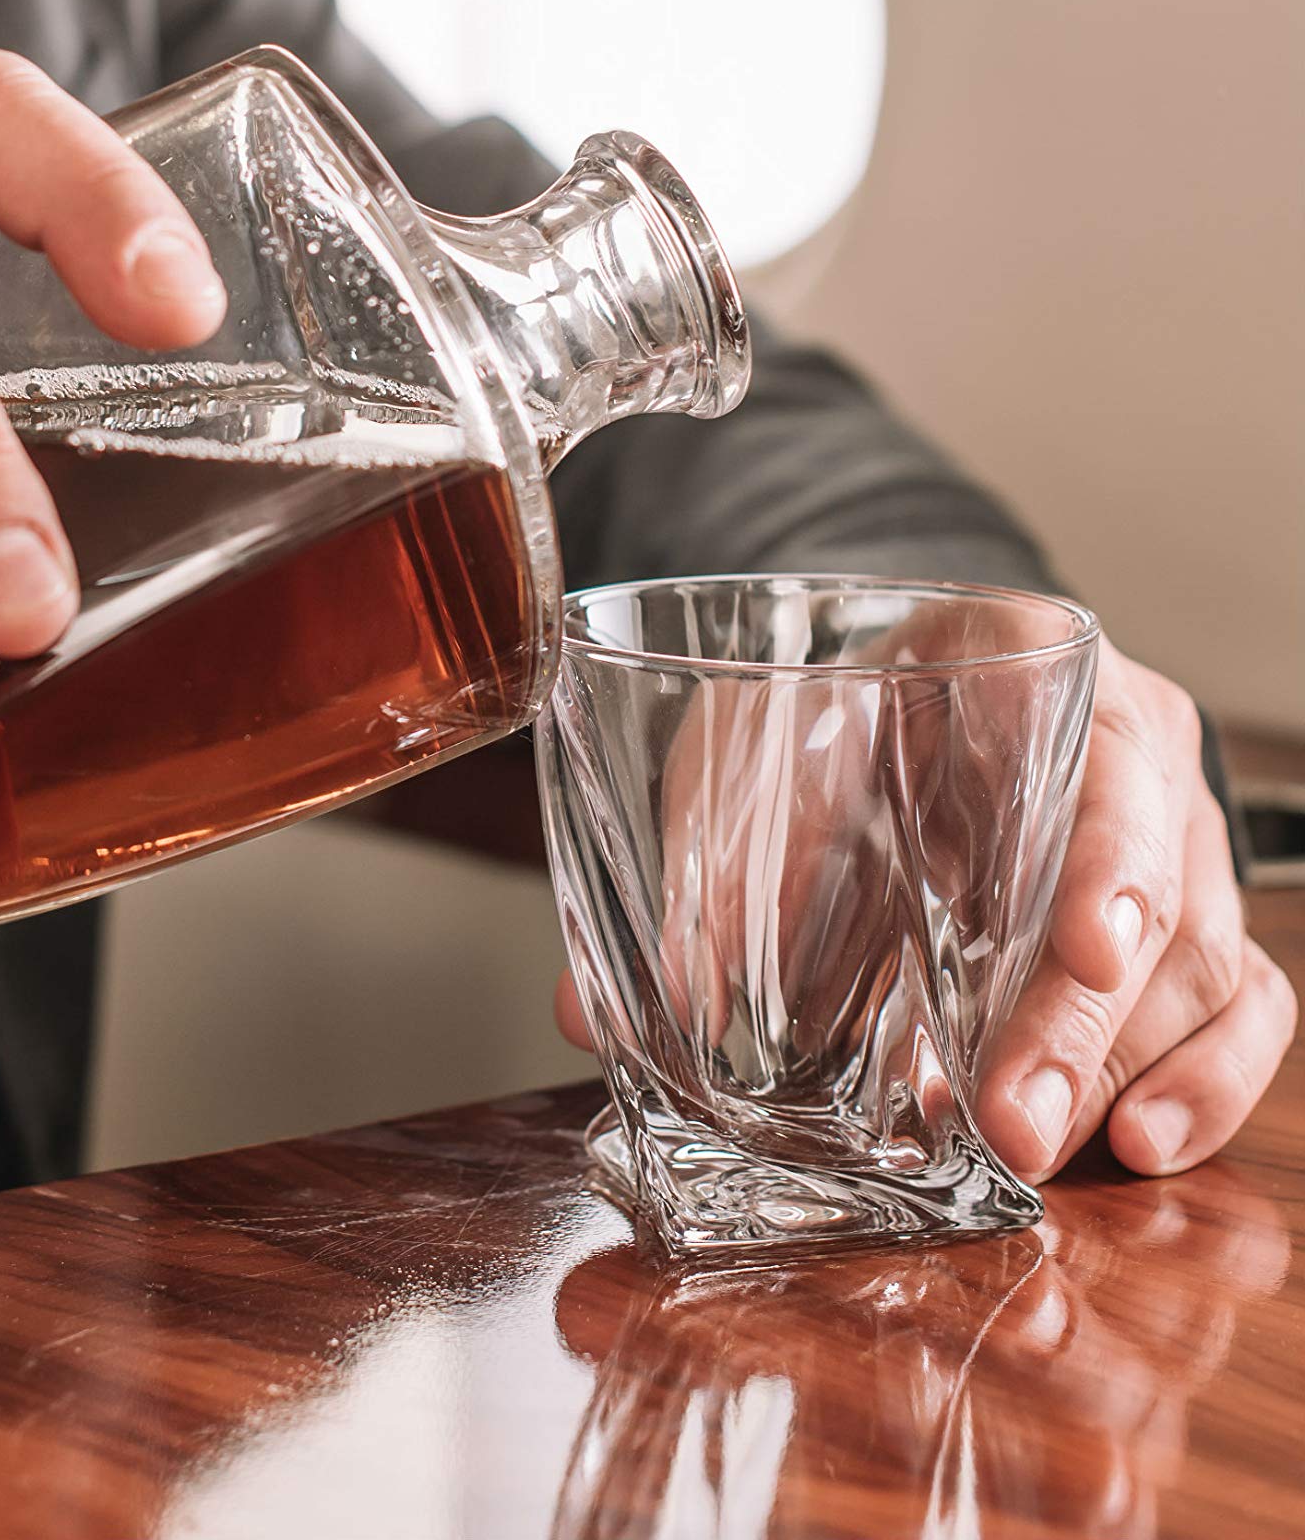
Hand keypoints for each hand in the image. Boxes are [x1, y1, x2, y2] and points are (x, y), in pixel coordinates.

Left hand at [552, 639, 1297, 1178]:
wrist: (887, 696)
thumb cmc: (832, 713)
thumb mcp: (752, 751)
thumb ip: (699, 860)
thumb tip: (581, 1010)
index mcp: (1043, 671)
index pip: (1114, 762)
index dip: (1110, 859)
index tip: (1083, 946)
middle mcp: (1137, 760)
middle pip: (1159, 896)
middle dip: (1079, 1024)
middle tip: (1008, 1119)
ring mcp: (1175, 852)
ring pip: (1205, 971)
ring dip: (1127, 1073)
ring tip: (1046, 1150)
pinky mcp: (1185, 938)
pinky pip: (1239, 1013)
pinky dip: (1207, 1085)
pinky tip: (1139, 1144)